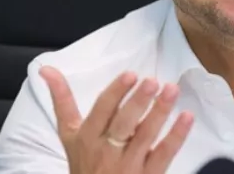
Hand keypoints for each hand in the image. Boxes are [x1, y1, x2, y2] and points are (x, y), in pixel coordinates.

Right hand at [39, 66, 193, 173]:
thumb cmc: (84, 162)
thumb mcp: (68, 135)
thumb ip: (62, 101)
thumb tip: (46, 69)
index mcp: (86, 137)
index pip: (101, 111)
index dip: (116, 93)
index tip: (130, 75)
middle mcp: (106, 151)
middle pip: (123, 124)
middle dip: (137, 102)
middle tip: (152, 82)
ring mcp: (128, 166)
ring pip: (144, 137)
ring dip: (159, 113)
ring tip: (171, 90)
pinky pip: (163, 155)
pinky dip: (176, 136)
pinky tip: (187, 117)